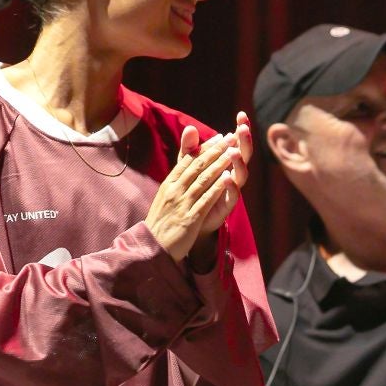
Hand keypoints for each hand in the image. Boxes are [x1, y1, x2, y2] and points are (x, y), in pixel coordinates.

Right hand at [145, 123, 240, 261]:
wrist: (151, 247)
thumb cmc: (161, 223)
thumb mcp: (166, 197)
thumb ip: (177, 181)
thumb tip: (186, 167)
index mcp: (169, 184)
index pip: (189, 160)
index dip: (205, 147)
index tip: (219, 137)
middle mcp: (174, 190)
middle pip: (197, 166)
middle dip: (216, 150)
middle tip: (230, 137)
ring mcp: (181, 203)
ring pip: (203, 179)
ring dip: (219, 164)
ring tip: (233, 151)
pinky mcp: (190, 218)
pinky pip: (205, 200)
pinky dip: (217, 188)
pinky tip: (228, 178)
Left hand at [196, 112, 252, 237]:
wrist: (188, 217)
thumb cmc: (193, 188)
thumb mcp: (189, 166)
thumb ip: (190, 149)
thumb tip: (190, 128)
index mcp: (226, 162)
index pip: (237, 142)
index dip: (241, 129)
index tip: (241, 114)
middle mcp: (233, 174)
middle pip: (243, 155)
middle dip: (245, 141)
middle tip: (243, 128)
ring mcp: (232, 189)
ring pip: (241, 174)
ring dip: (238, 162)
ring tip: (233, 151)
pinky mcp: (226, 205)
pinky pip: (233, 195)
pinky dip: (231, 186)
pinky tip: (226, 177)